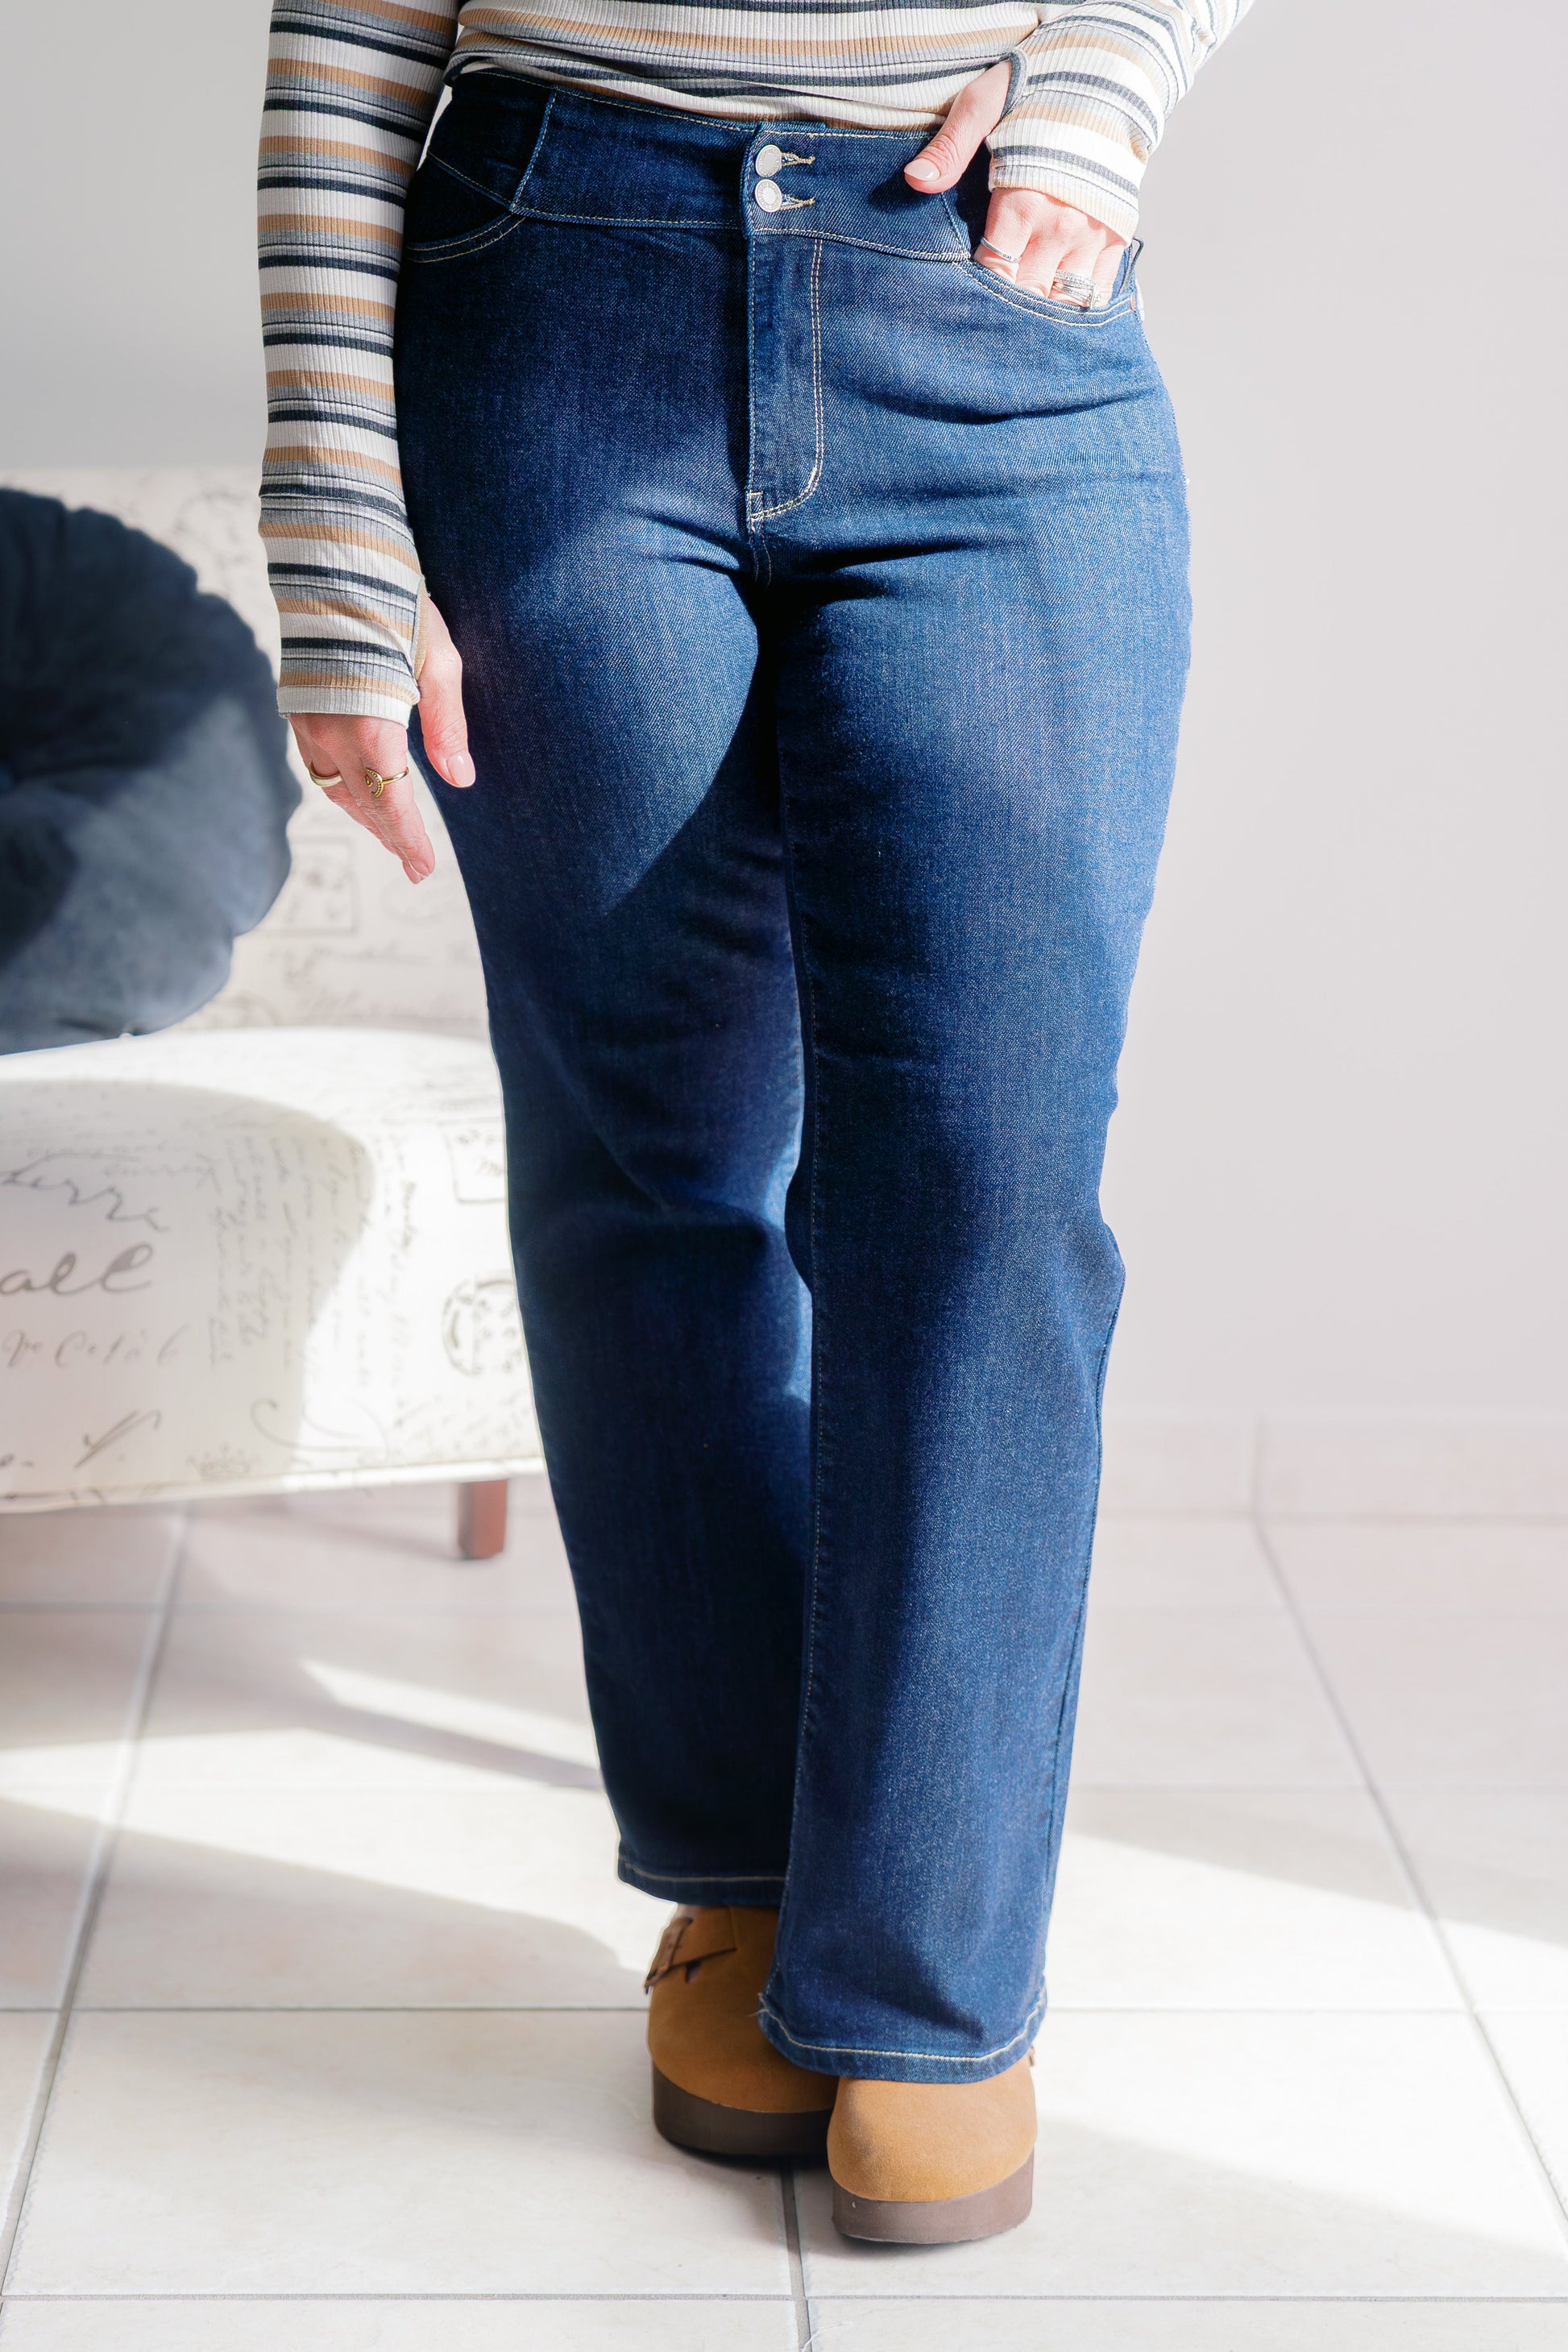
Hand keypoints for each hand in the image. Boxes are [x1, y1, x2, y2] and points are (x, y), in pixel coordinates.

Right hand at [287, 598, 472, 885]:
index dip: (409, 841)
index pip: (391, 802)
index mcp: (370, 725)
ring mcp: (307, 722)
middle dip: (391, 838)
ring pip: (335, 790)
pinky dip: (340, 790)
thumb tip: (461, 779)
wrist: (334, 562)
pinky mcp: (297, 709)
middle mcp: (331, 732)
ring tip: (392, 838)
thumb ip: (447, 725)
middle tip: (415, 866)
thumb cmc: (396, 604)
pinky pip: (317, 767)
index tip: (424, 869)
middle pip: (363, 805)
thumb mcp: (439, 661)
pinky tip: (359, 795)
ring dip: (365, 817)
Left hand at [904, 60, 1125, 303]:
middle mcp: (1061, 227)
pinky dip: (1077, 309)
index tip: (962, 302)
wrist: (1112, 70)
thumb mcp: (985, 104)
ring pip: (1064, 304)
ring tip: (1019, 327)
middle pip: (1027, 295)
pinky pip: (1098, 294)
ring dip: (1041, 318)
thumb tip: (915, 180)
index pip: (994, 273)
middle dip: (1006, 314)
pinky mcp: (1118, 237)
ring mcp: (1093, 235)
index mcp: (1023, 202)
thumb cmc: (1042, 85)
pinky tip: (1055, 315)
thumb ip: (951, 148)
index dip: (978, 294)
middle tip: (985, 327)